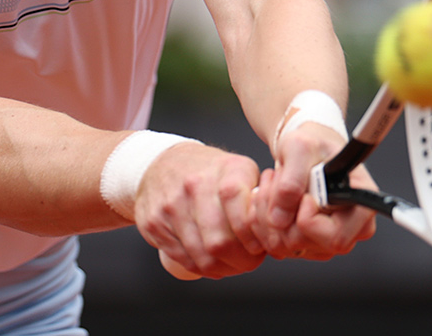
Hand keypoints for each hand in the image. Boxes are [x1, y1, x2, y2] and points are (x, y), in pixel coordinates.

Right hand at [133, 141, 268, 278]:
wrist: (161, 163)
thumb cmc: (210, 173)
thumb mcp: (240, 172)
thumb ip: (260, 199)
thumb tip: (278, 236)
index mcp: (225, 170)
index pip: (242, 212)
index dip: (253, 238)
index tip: (260, 247)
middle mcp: (195, 184)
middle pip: (220, 242)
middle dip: (240, 261)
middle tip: (248, 262)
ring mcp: (171, 204)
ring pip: (201, 255)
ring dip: (221, 268)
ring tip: (230, 263)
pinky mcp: (153, 222)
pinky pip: (182, 258)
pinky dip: (200, 267)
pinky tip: (209, 261)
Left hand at [258, 122, 375, 260]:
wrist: (305, 151)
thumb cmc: (312, 146)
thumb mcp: (300, 147)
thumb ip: (291, 181)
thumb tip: (280, 219)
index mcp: (361, 207)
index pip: (336, 238)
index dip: (310, 220)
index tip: (304, 195)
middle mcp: (348, 231)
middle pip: (305, 244)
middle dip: (281, 213)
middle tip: (277, 181)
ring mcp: (326, 241)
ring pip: (285, 246)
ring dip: (267, 214)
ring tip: (273, 185)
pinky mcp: (305, 244)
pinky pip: (275, 245)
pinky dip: (263, 221)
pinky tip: (270, 198)